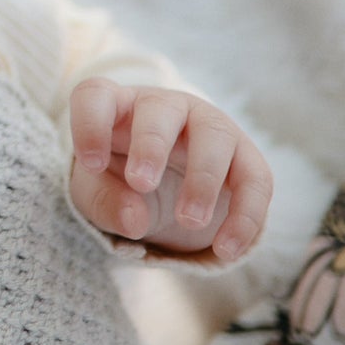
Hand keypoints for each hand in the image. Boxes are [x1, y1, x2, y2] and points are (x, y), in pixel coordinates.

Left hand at [67, 79, 271, 260]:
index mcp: (115, 108)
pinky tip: (227, 248)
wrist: (162, 193)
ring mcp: (207, 126)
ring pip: (214, 137)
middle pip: (160, 109)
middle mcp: (164, 108)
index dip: (90, 125)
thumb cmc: (117, 181)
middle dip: (151, 145)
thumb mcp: (97, 194)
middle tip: (142, 184)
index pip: (95, 96)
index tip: (90, 163)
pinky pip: (255, 179)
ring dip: (203, 180)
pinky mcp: (244, 155)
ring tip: (190, 222)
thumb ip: (105, 202)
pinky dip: (245, 216)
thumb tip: (135, 221)